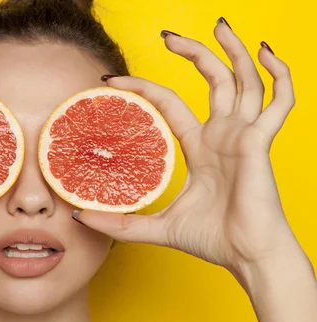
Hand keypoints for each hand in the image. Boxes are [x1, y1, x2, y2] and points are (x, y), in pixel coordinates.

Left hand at [76, 21, 296, 275]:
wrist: (246, 258)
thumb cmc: (212, 240)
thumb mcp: (158, 226)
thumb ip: (121, 223)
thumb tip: (79, 216)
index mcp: (201, 147)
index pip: (170, 103)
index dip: (144, 88)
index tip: (113, 81)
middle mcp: (223, 135)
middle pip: (211, 80)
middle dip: (193, 53)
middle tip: (167, 35)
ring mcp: (243, 135)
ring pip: (243, 80)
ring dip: (233, 51)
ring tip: (219, 25)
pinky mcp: (261, 143)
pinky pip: (280, 101)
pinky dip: (279, 74)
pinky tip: (267, 52)